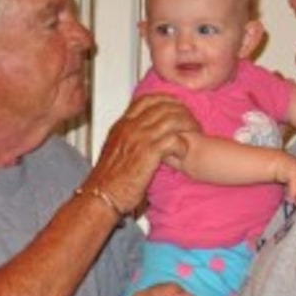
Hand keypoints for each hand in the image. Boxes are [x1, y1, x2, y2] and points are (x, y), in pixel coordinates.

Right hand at [85, 95, 198, 212]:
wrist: (100, 196)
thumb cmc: (108, 181)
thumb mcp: (114, 151)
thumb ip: (128, 138)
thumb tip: (143, 136)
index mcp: (121, 125)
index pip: (146, 100)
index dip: (166, 99)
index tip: (177, 105)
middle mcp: (130, 127)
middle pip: (163, 106)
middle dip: (182, 111)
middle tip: (192, 121)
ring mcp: (139, 138)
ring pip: (172, 119)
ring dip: (188, 125)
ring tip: (195, 134)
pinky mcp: (148, 153)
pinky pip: (174, 139)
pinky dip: (183, 144)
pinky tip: (184, 151)